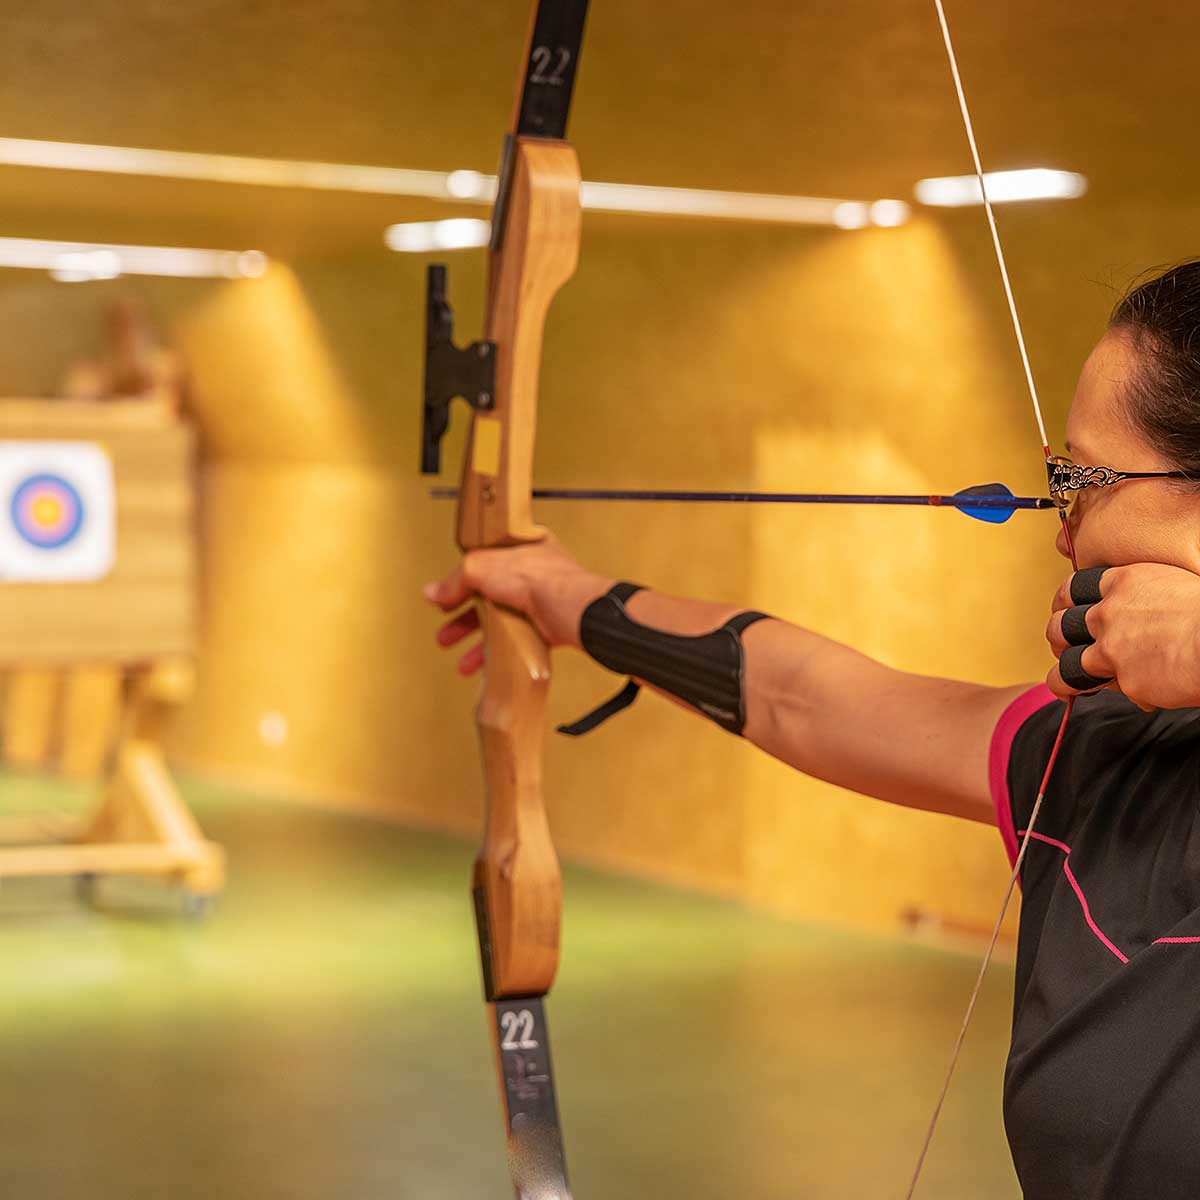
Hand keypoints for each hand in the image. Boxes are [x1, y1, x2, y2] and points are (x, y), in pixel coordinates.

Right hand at [423, 535, 613, 675]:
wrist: (571, 609)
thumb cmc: (540, 579)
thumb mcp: (481, 567)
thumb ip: (456, 580)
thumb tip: (433, 591)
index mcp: (520, 547)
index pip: (484, 561)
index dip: (462, 578)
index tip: (445, 594)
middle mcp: (531, 572)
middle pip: (488, 594)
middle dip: (461, 614)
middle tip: (444, 627)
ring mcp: (539, 601)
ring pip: (499, 619)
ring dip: (473, 636)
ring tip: (452, 647)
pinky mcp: (545, 626)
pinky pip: (514, 640)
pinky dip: (494, 651)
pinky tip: (478, 662)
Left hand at [1046, 563, 1199, 709]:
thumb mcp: (1174, 586)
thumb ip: (1146, 600)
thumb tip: (1138, 620)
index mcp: (1124, 582)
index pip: (1075, 588)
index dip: (1065, 602)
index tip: (1065, 610)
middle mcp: (1109, 613)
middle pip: (1061, 625)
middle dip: (1057, 637)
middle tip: (1061, 646)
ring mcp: (1112, 647)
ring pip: (1067, 664)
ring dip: (1063, 676)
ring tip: (1064, 684)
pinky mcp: (1125, 680)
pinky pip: (1107, 690)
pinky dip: (1112, 695)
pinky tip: (1119, 697)